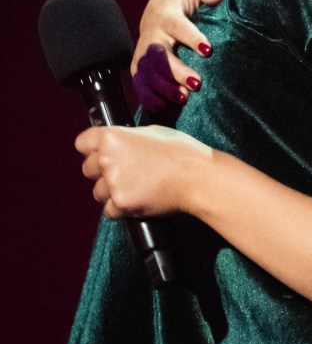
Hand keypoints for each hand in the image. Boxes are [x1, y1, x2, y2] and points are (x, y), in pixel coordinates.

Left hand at [75, 124, 211, 218]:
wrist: (196, 176)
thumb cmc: (181, 152)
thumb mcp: (152, 132)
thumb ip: (128, 139)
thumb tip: (121, 144)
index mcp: (112, 137)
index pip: (82, 143)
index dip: (93, 149)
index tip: (102, 153)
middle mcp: (107, 159)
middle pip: (88, 169)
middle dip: (103, 172)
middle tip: (126, 172)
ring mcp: (113, 183)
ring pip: (98, 192)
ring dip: (112, 192)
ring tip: (137, 187)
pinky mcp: (121, 204)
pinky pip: (110, 210)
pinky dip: (122, 208)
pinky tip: (140, 199)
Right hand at [131, 0, 223, 111]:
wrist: (161, 8)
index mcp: (167, 14)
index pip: (177, 25)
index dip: (191, 37)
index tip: (208, 50)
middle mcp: (152, 35)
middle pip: (158, 54)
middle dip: (175, 70)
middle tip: (197, 83)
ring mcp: (143, 53)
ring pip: (148, 72)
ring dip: (164, 87)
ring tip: (184, 98)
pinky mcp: (140, 67)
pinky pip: (140, 84)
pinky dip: (148, 97)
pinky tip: (162, 108)